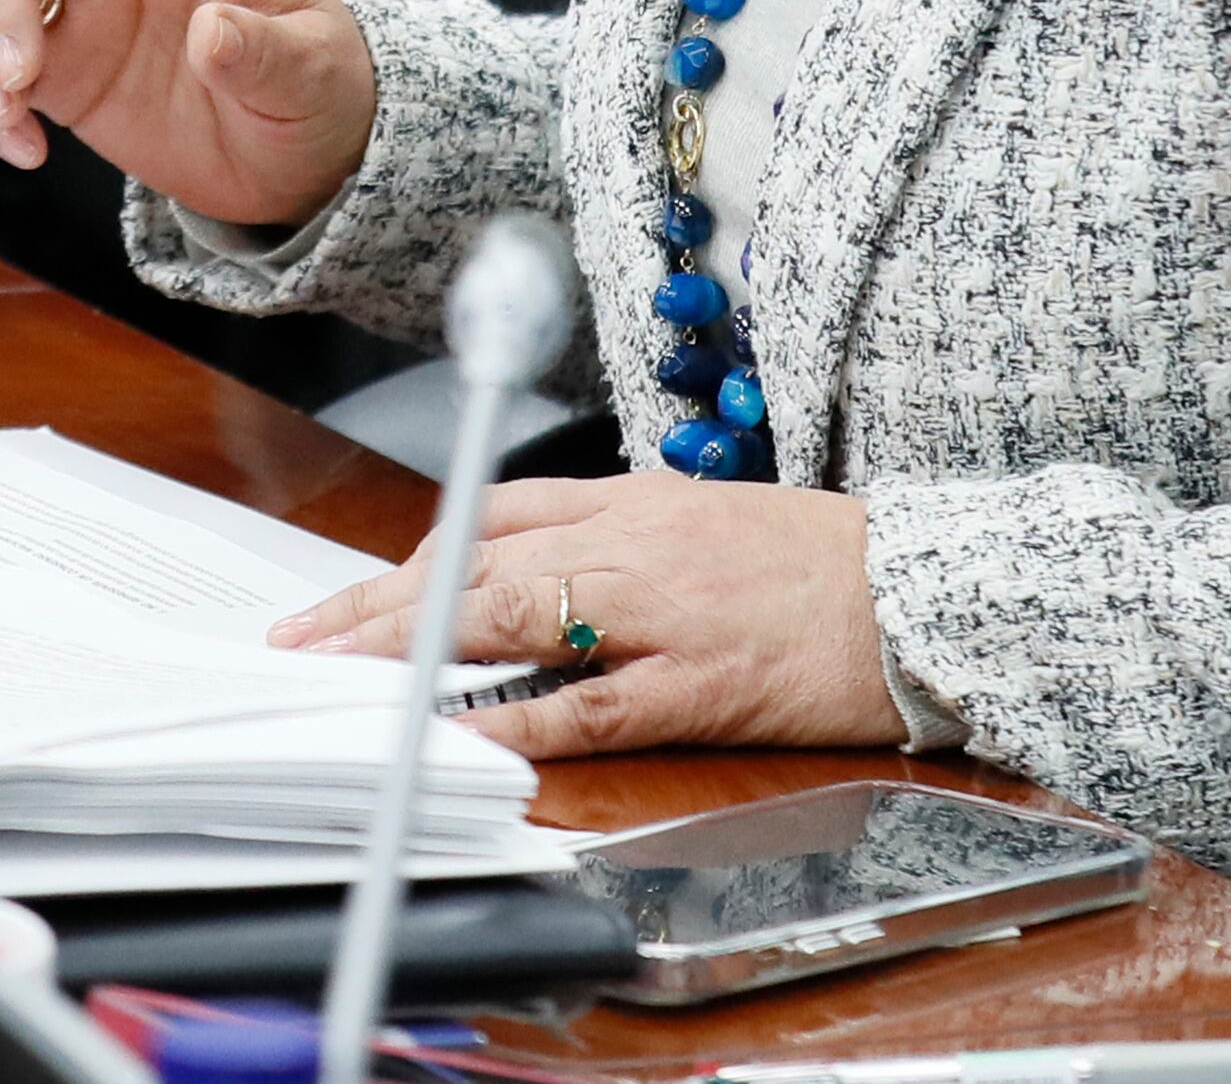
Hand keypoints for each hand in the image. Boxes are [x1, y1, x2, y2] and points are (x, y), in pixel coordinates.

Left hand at [268, 474, 905, 754]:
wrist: (924, 592)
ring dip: (413, 647)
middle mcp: (632, 543)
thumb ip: (619, 538)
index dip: (414, 555)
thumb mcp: (704, 518)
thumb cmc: (820, 563)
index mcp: (634, 499)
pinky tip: (458, 732)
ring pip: (509, 615)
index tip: (356, 593)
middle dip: (378, 602)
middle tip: (305, 638)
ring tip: (344, 676)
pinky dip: (514, 717)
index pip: (492, 512)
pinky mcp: (697, 684)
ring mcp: (661, 613)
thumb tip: (531, 569)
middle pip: (474, 562)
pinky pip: (586, 703)